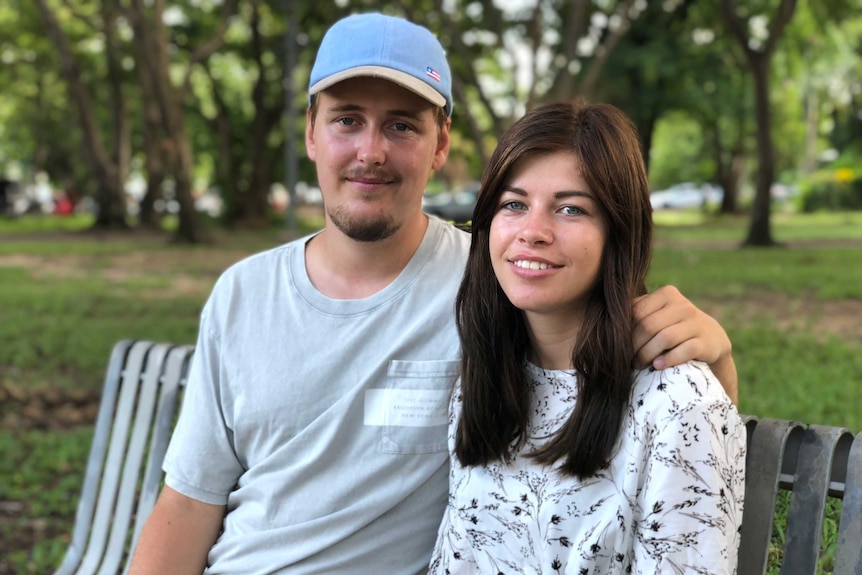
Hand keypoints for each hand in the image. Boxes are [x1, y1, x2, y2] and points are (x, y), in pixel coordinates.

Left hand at [632, 285, 737, 403]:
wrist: (711, 339)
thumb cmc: (674, 327)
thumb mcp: (658, 314)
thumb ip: (637, 313)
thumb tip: (607, 326)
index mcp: (667, 294)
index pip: (637, 312)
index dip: (626, 332)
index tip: (621, 346)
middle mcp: (683, 305)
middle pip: (649, 326)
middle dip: (635, 346)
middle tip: (630, 360)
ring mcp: (696, 323)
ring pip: (665, 338)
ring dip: (648, 354)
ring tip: (641, 365)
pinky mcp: (706, 342)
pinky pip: (684, 350)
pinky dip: (668, 360)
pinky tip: (658, 366)